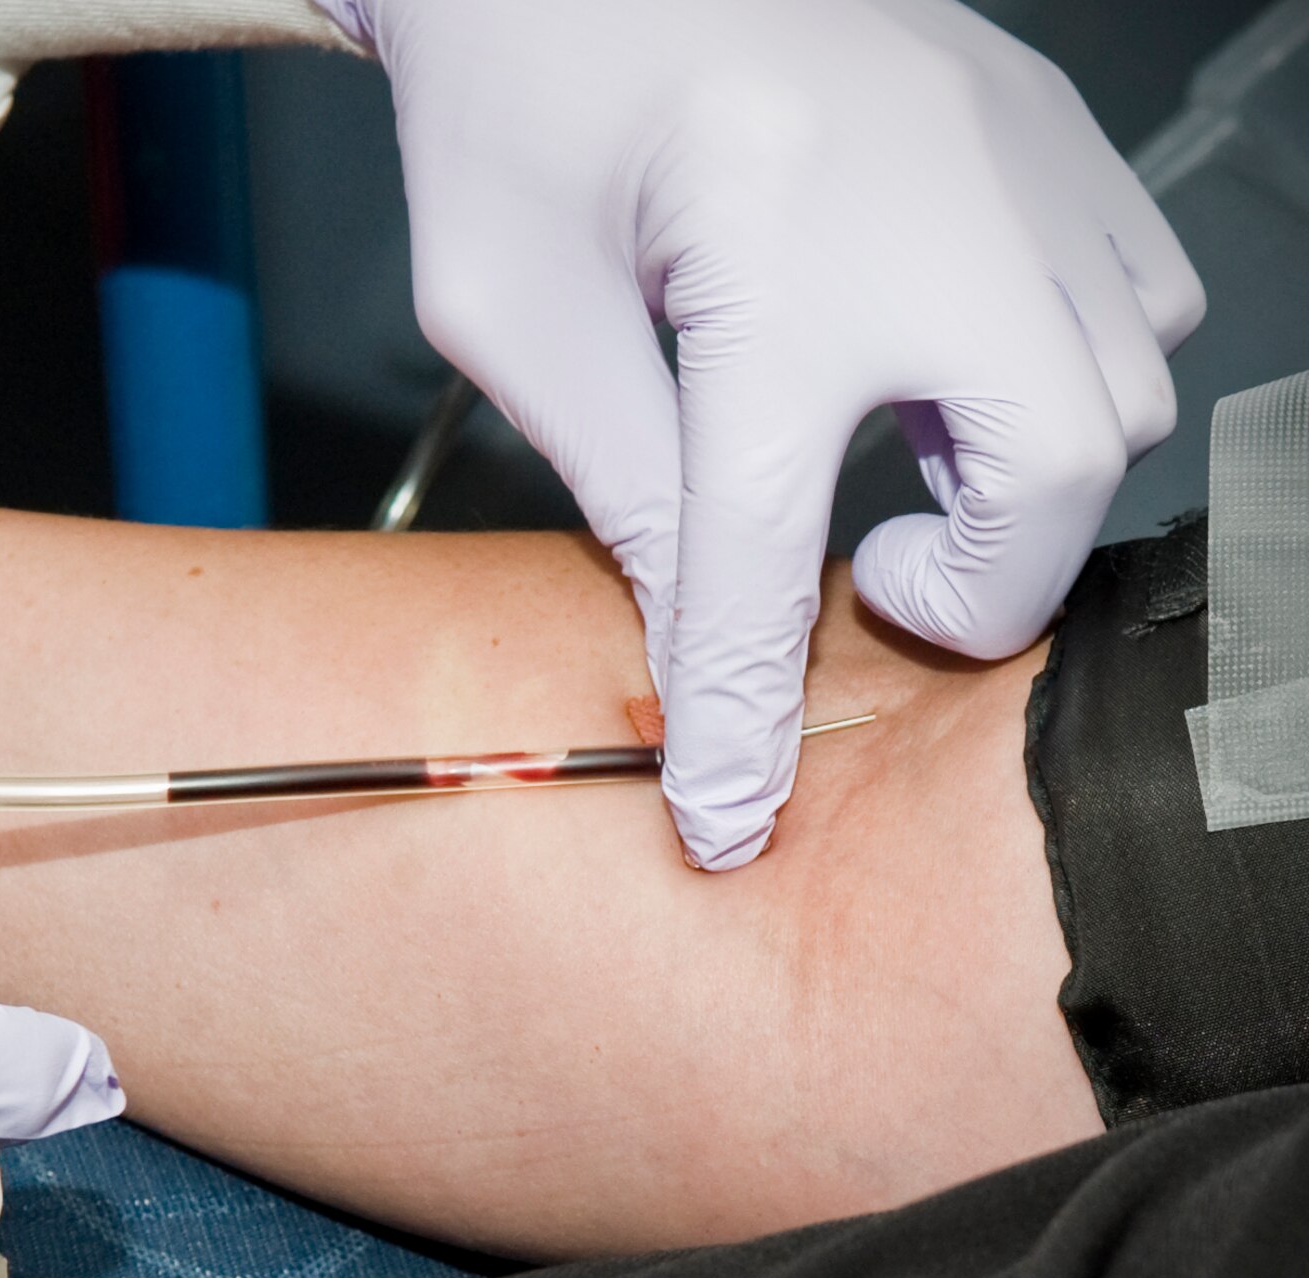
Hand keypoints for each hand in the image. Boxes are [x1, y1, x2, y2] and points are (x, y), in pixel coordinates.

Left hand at [316, 0, 1202, 866]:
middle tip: (867, 591)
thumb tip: (703, 645)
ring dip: (1026, 485)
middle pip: (1054, 469)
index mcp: (765, 249)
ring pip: (1125, 385)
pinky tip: (947, 379)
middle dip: (976, 587)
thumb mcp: (512, 316)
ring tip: (897, 478)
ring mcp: (1006, 147)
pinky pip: (1134, 289)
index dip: (750, 709)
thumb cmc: (509, 93)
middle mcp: (929, 194)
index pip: (768, 550)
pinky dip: (1066, 377)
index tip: (734, 817)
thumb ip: (622, 487)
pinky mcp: (1034, 121)